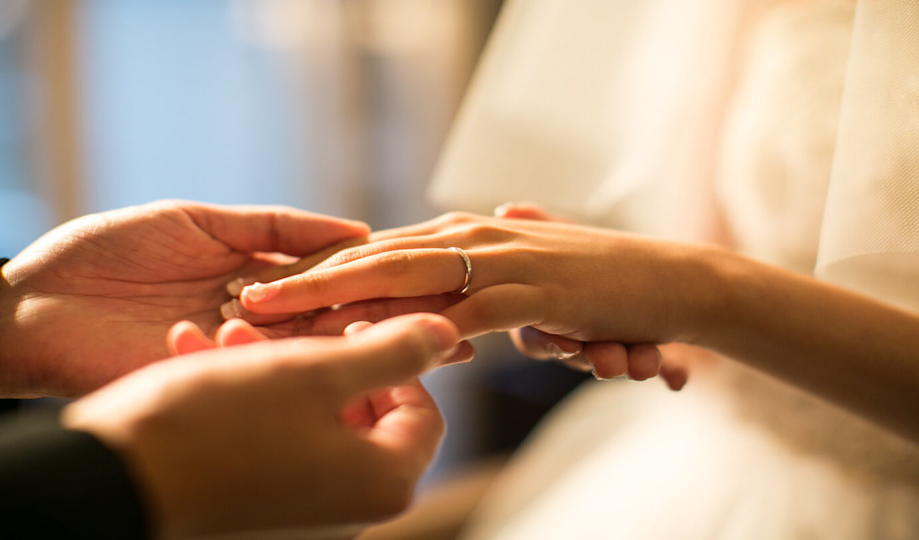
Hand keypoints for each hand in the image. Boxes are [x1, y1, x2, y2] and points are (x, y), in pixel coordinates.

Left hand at [0, 200, 368, 397]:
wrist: (35, 301)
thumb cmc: (107, 251)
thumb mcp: (198, 220)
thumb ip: (274, 226)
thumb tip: (356, 230)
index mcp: (250, 276)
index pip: (318, 277)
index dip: (352, 274)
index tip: (391, 269)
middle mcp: (248, 318)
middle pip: (314, 316)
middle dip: (345, 308)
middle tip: (384, 304)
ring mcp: (229, 353)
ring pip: (294, 348)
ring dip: (320, 335)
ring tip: (350, 324)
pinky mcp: (210, 384)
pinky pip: (255, 374)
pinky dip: (279, 362)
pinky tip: (303, 350)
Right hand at [62, 313, 461, 537]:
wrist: (112, 481)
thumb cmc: (220, 425)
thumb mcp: (317, 373)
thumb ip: (394, 352)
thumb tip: (448, 335)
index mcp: (382, 479)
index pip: (423, 410)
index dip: (393, 357)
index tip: (349, 326)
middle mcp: (348, 504)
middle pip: (361, 409)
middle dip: (317, 354)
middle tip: (281, 323)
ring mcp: (300, 505)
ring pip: (305, 414)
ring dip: (271, 364)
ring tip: (225, 330)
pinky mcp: (256, 499)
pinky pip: (267, 436)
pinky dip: (242, 393)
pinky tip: (195, 352)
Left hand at [237, 209, 712, 384]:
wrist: (670, 281)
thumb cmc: (593, 287)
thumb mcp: (525, 283)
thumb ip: (486, 282)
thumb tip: (464, 285)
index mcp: (465, 236)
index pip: (378, 251)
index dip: (321, 271)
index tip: (268, 290)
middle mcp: (475, 239)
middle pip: (377, 258)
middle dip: (310, 280)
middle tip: (248, 300)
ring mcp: (504, 260)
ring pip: (409, 277)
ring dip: (345, 297)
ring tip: (289, 317)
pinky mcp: (535, 291)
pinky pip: (468, 311)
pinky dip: (423, 326)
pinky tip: (380, 341)